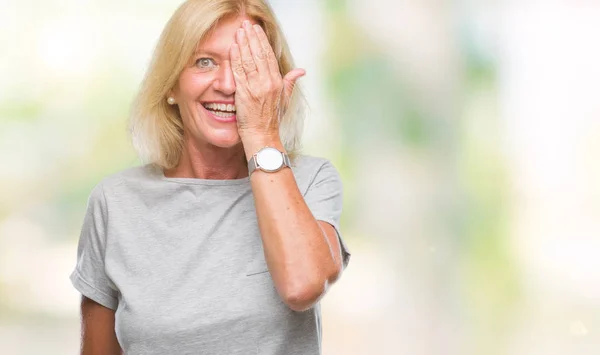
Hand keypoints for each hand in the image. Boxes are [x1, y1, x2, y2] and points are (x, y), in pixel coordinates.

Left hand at [230, 20, 304, 140]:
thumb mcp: (285, 99)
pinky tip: (233, 48)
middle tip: (246, 25)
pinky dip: (235, 58)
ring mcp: (256, 87)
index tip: (257, 30)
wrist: (262, 135)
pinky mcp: (244, 93)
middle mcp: (268, 83)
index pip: (269, 56)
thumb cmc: (271, 120)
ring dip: (243, 44)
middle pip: (259, 54)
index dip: (262, 41)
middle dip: (252, 37)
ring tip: (239, 32)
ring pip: (249, 60)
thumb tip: (301, 71)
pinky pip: (239, 72)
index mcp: (278, 82)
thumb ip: (290, 82)